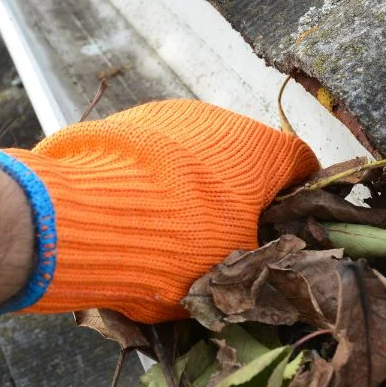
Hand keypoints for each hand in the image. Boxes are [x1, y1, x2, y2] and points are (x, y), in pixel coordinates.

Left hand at [0, 99, 317, 322]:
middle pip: (244, 156)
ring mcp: (169, 114)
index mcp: (261, 151)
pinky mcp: (125, 120)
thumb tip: (261, 263)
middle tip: (223, 234)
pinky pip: (154, 149)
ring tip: (169, 224)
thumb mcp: (230, 272)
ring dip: (194, 181)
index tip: (286, 222)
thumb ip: (256, 260)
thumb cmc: (176, 247)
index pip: (301, 163)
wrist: (84, 217)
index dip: (298, 195)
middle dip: (240, 192)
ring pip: (196, 150)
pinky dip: (154, 174)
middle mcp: (220, 120)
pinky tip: (134, 206)